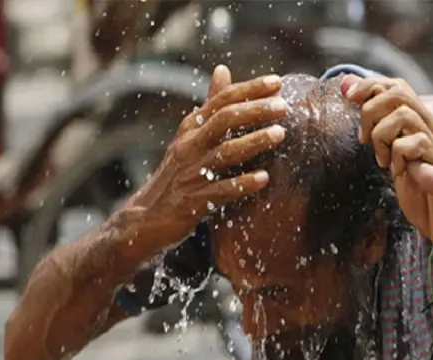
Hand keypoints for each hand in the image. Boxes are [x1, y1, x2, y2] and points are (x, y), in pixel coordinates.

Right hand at [127, 65, 287, 247]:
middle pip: (224, 120)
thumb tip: (223, 69)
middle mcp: (190, 146)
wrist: (147, 217)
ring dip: (254, 142)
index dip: (249, 89)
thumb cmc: (178, 174)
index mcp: (191, 128)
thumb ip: (211, 105)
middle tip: (284, 106)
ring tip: (281, 134)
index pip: (222, 100)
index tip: (277, 82)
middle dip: (255, 111)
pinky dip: (242, 183)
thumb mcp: (190, 136)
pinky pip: (220, 191)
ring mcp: (190, 173)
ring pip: (224, 153)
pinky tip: (264, 178)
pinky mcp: (192, 201)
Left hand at [341, 75, 432, 244]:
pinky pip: (414, 143)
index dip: (371, 86)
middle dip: (371, 110)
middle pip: (400, 93)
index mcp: (422, 124)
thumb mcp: (390, 155)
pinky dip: (397, 154)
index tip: (349, 97)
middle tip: (364, 138)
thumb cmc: (416, 192)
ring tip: (383, 159)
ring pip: (404, 114)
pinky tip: (398, 172)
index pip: (399, 87)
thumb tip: (346, 88)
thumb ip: (374, 125)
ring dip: (382, 135)